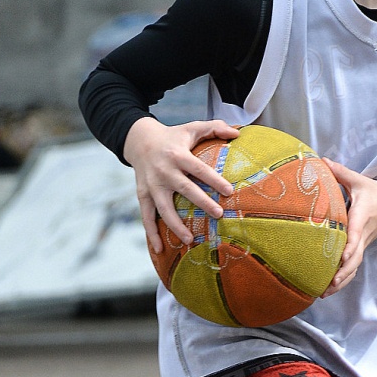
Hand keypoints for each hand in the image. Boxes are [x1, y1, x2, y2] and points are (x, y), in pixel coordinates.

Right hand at [124, 115, 239, 252]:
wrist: (138, 140)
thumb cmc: (173, 137)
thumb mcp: (191, 128)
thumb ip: (214, 127)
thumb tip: (238, 133)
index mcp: (177, 154)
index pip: (198, 168)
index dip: (213, 179)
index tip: (229, 191)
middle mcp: (163, 170)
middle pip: (184, 188)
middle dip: (201, 202)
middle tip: (218, 215)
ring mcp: (151, 185)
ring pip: (163, 208)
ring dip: (175, 225)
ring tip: (190, 240)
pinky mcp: (143, 195)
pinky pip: (146, 217)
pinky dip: (151, 233)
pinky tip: (160, 249)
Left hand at [321, 159, 376, 293]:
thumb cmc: (375, 192)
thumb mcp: (359, 180)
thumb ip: (340, 172)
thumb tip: (320, 160)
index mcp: (362, 216)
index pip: (357, 233)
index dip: (351, 246)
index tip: (343, 257)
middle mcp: (364, 234)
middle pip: (356, 257)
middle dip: (344, 271)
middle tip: (330, 283)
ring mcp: (364, 244)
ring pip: (355, 266)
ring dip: (342, 281)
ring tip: (325, 293)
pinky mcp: (362, 249)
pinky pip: (353, 267)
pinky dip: (343, 280)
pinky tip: (329, 290)